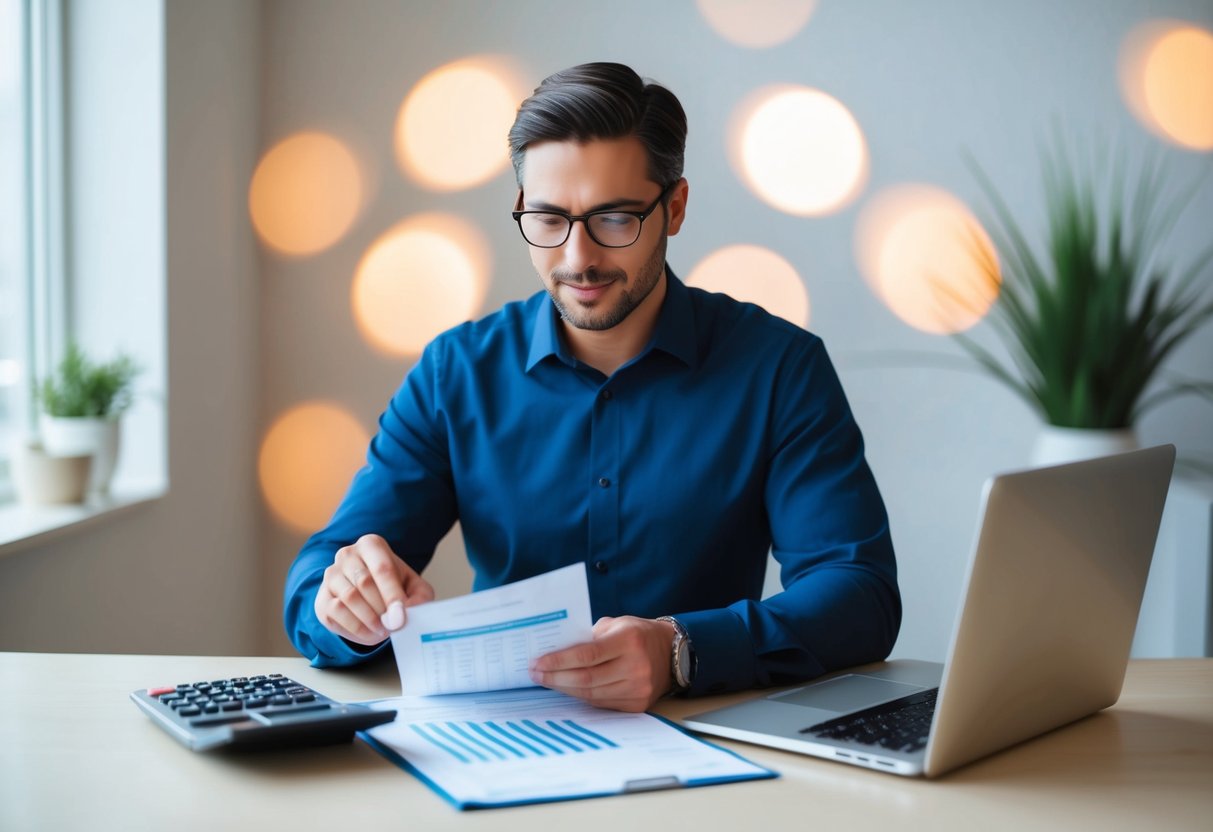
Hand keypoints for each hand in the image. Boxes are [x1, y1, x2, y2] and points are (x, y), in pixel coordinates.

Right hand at [314, 533, 434, 645]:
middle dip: (382, 609)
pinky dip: (356, 628)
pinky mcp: (322, 598)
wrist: (371, 598)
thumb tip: (406, 612)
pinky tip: (369, 633)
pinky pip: (336, 613)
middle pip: (364, 582)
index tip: (400, 617)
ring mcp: (331, 576)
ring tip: (384, 630)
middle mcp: (347, 555)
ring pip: (348, 598)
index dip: (392, 594)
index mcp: (372, 545)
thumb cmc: (395, 588)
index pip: (382, 568)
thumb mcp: (415, 589)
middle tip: (394, 626)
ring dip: (369, 620)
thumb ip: (419, 597)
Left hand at [528, 616, 674, 711]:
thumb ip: (589, 637)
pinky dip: (581, 697)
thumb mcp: (616, 625)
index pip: (587, 655)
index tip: (538, 662)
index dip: (559, 661)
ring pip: (591, 695)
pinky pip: (601, 703)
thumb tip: (556, 651)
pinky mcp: (637, 705)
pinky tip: (567, 689)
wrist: (671, 653)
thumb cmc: (637, 634)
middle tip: (535, 674)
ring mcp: (637, 689)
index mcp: (629, 641)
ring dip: (564, 689)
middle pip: (586, 679)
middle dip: (555, 677)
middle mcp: (635, 667)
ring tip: (546, 681)